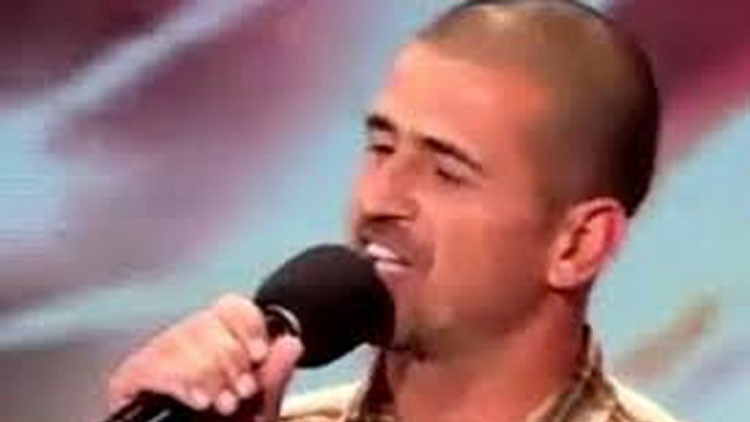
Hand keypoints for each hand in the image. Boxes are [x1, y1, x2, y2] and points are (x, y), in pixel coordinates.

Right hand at [108, 293, 303, 420]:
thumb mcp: (257, 409)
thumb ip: (273, 378)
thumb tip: (291, 342)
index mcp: (218, 346)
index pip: (229, 307)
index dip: (246, 324)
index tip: (259, 353)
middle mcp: (185, 347)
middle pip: (203, 321)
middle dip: (228, 357)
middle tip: (241, 392)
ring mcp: (155, 362)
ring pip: (176, 340)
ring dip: (206, 372)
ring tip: (222, 402)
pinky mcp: (128, 381)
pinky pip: (147, 364)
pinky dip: (177, 380)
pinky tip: (197, 399)